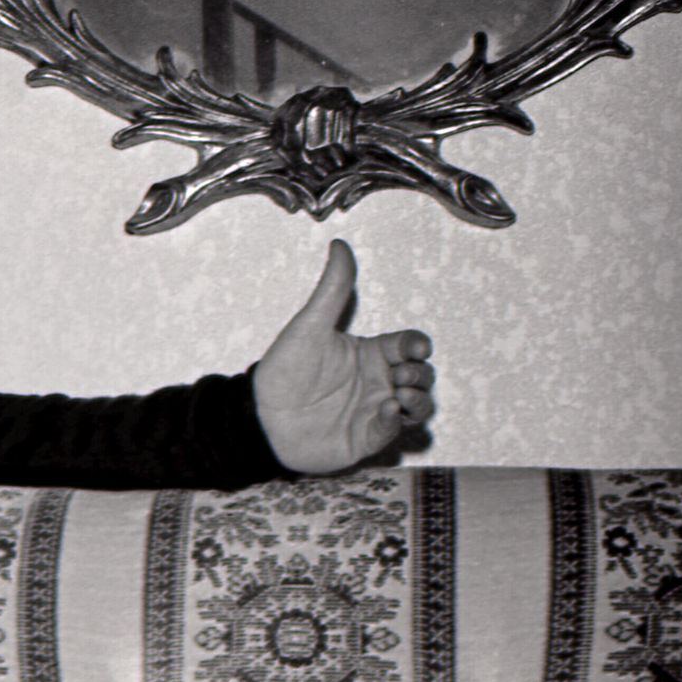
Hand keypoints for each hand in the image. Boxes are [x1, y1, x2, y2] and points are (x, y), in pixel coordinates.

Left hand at [252, 239, 435, 474]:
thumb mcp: (310, 325)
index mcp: (369, 353)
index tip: (413, 347)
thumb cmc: (283, 370)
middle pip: (421, 374)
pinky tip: (387, 411)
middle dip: (420, 373)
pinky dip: (400, 422)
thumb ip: (331, 289)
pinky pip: (398, 431)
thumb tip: (339, 244)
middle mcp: (376, 381)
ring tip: (399, 395)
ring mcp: (375, 410)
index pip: (409, 345)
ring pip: (420, 405)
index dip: (417, 345)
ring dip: (420, 399)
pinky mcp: (368, 437)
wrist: (260, 417)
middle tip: (399, 375)